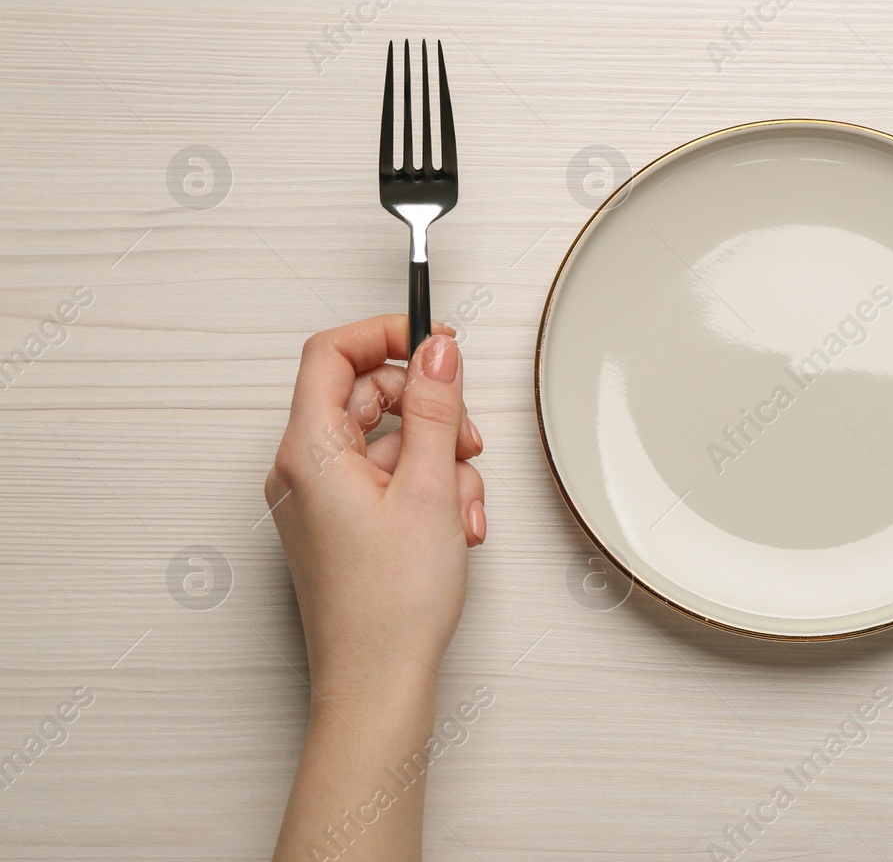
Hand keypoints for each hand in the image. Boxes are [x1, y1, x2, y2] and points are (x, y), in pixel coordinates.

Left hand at [264, 314, 485, 696]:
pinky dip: (425, 491)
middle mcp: (301, 471)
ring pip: (386, 442)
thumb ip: (436, 407)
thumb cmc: (391, 604)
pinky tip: (451, 527)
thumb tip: (436, 349)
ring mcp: (318, 501)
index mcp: (308, 451)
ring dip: (438, 461)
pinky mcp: (338, 527)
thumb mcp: (431, 487)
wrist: (377, 683)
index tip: (434, 340)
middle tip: (466, 438)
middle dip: (428, 409)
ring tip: (461, 506)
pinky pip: (385, 481)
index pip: (331, 353)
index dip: (385, 334)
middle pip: (366, 397)